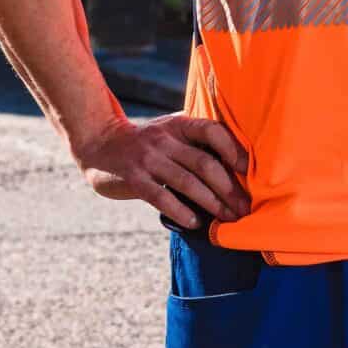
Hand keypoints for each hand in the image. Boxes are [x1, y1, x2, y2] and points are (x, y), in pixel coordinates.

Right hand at [74, 114, 251, 230]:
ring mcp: (148, 159)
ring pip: (187, 182)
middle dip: (228, 188)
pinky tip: (194, 222)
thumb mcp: (169, 131)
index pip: (212, 131)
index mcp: (179, 125)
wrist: (98, 142)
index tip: (249, 171)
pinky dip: (180, 211)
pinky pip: (161, 197)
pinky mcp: (134, 178)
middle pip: (204, 163)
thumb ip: (193, 140)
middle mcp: (165, 139)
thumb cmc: (145, 142)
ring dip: (211, 203)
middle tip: (243, 208)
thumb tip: (234, 163)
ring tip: (226, 218)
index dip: (233, 149)